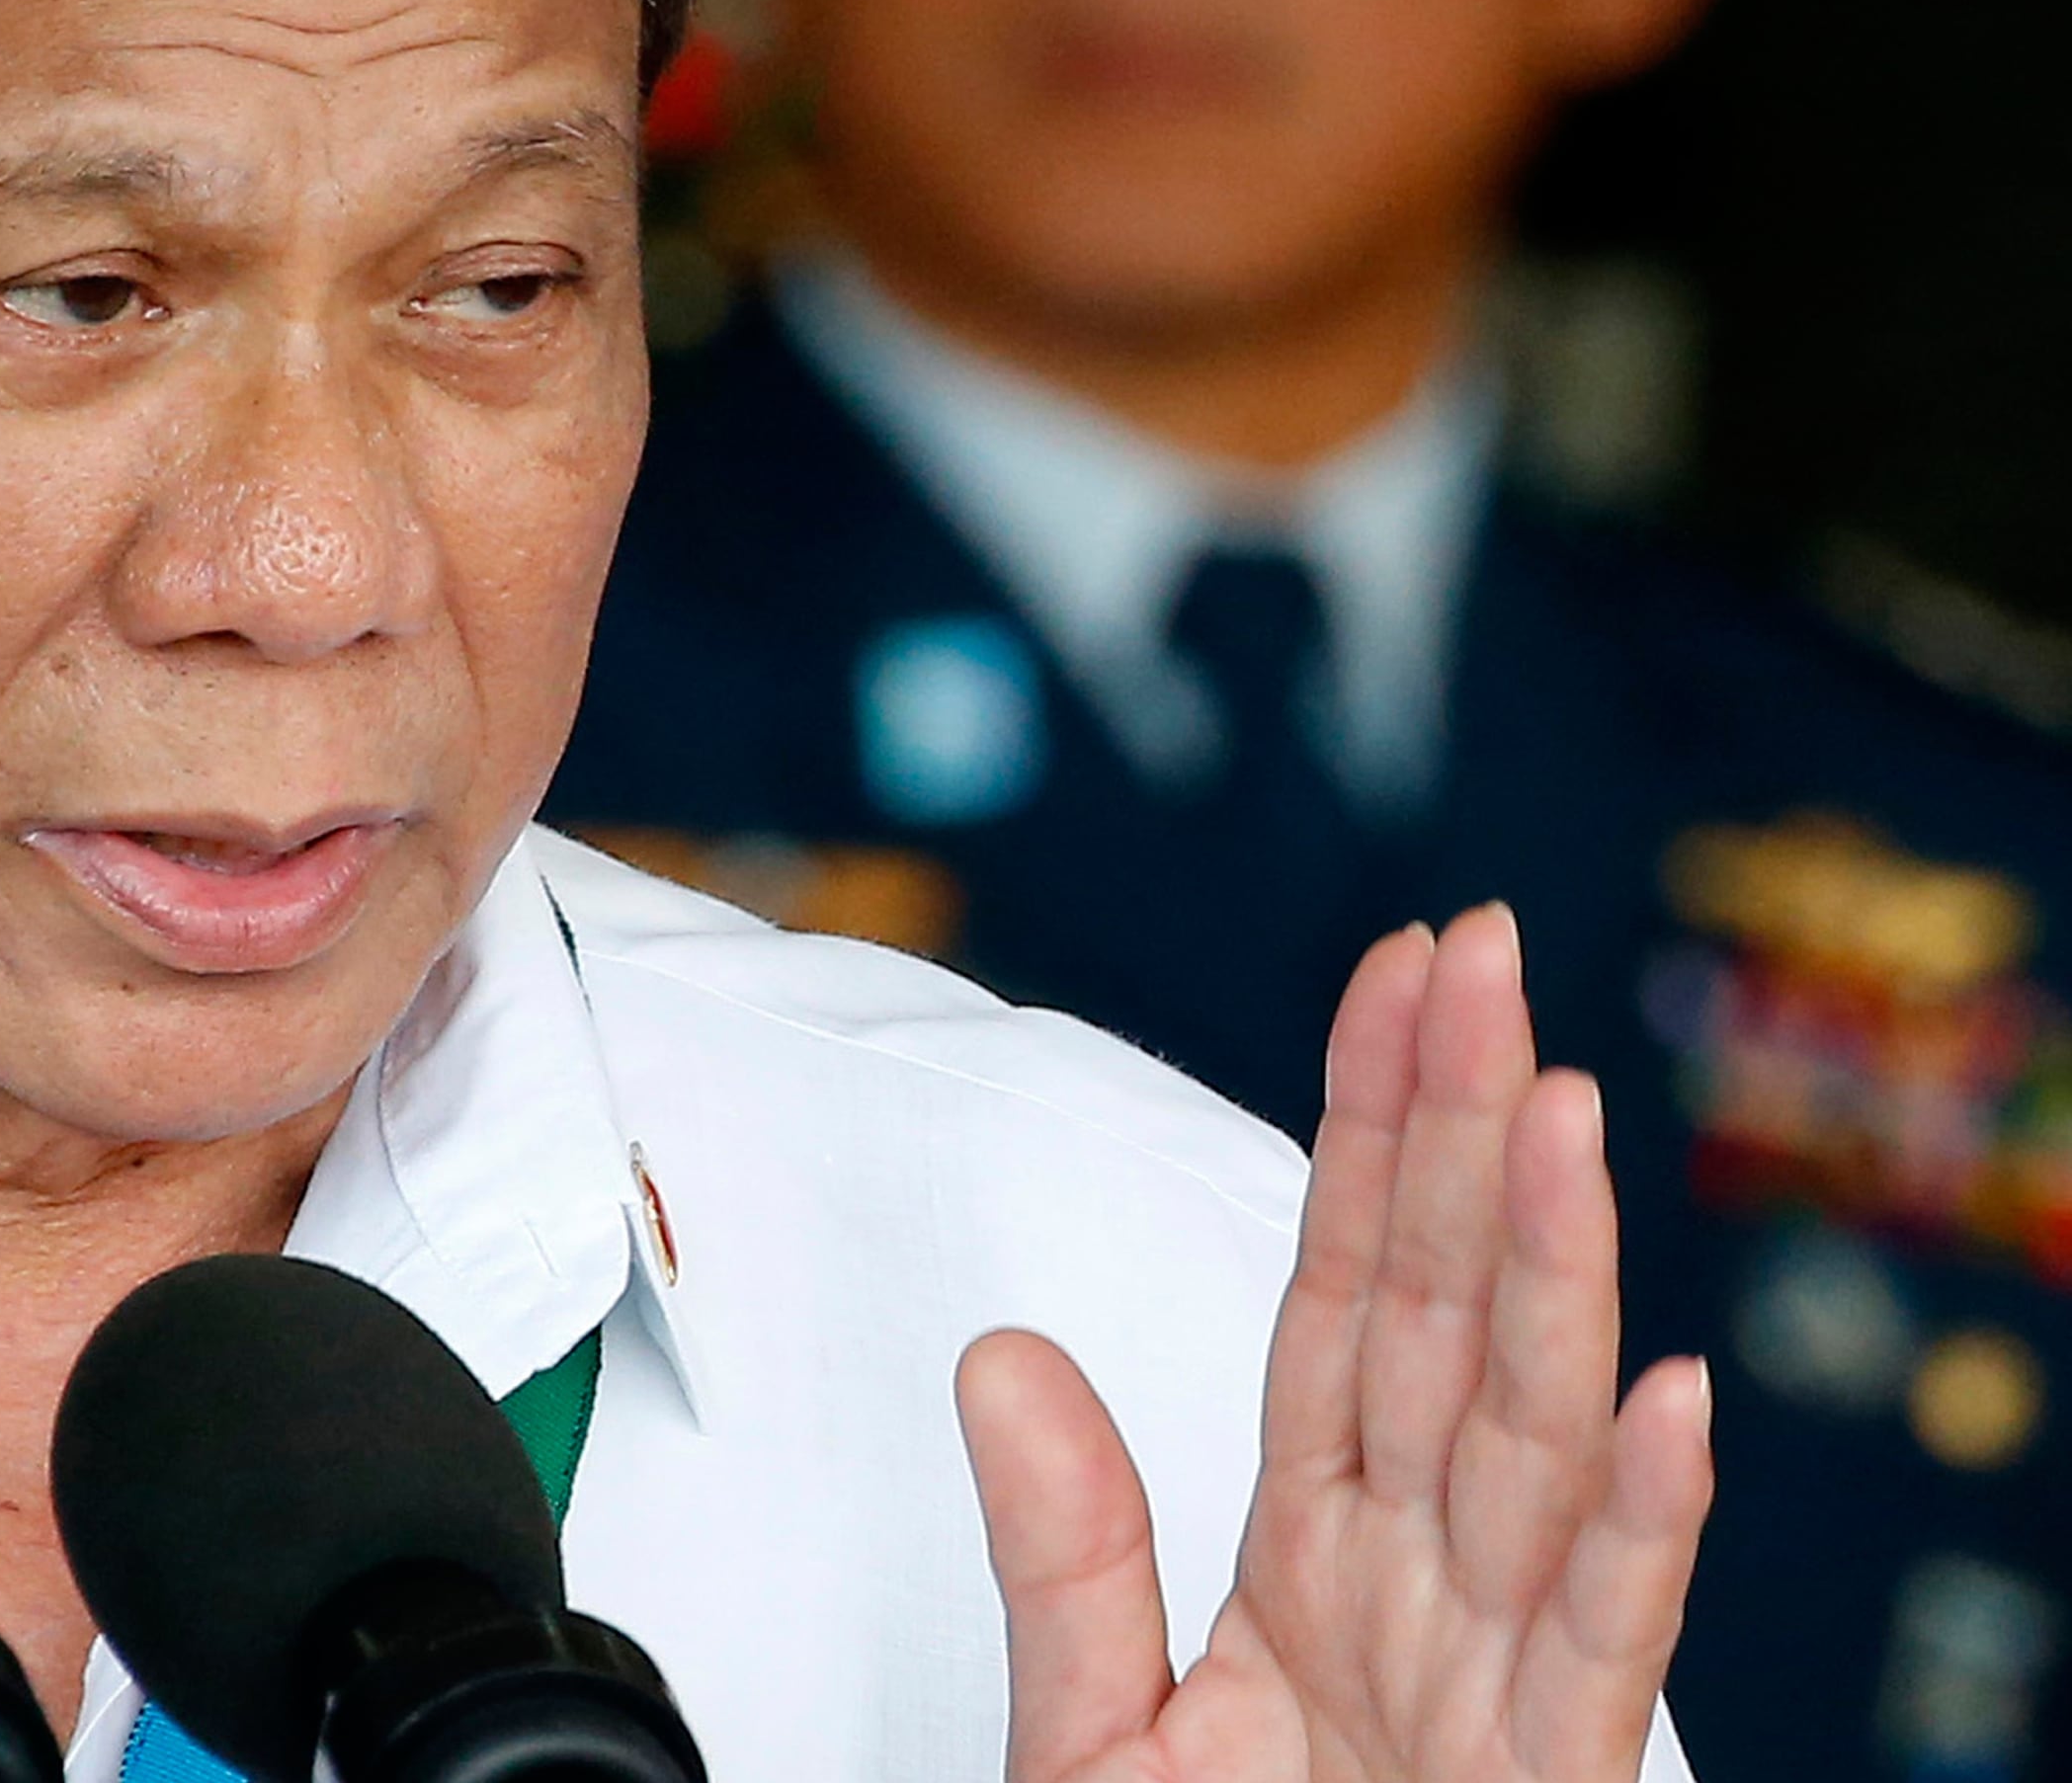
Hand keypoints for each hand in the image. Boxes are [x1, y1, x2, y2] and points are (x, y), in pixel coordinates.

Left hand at [956, 906, 1713, 1782]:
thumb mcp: (1090, 1737)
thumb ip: (1065, 1551)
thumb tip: (1003, 1355)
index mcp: (1319, 1559)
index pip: (1345, 1305)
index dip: (1372, 1137)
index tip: (1394, 980)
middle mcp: (1422, 1596)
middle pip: (1445, 1329)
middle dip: (1467, 1141)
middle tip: (1480, 958)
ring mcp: (1493, 1693)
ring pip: (1527, 1449)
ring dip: (1549, 1278)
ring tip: (1557, 1110)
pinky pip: (1593, 1654)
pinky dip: (1633, 1528)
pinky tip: (1660, 1399)